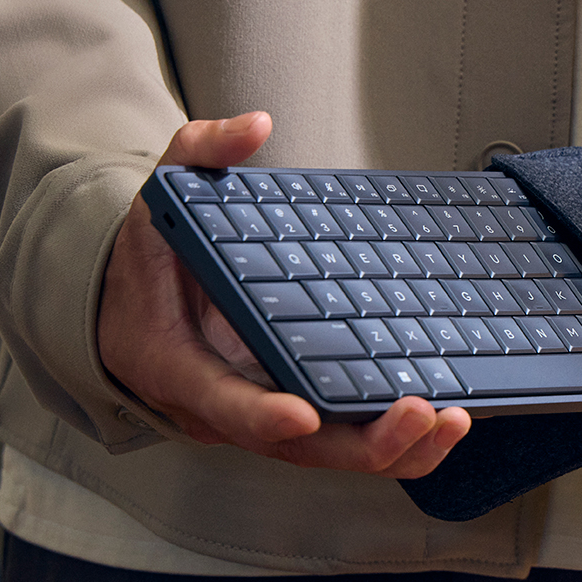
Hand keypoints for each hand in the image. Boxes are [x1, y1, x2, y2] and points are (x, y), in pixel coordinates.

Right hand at [98, 112, 471, 475]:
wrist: (129, 309)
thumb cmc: (149, 261)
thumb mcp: (160, 199)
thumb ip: (200, 155)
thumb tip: (253, 126)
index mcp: (176, 365)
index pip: (220, 401)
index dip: (259, 416)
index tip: (301, 416)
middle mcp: (223, 407)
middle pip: (295, 448)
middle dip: (361, 441)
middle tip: (420, 411)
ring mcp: (263, 416)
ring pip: (329, 455)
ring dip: (394, 449)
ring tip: (452, 421)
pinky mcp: (294, 412)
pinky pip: (344, 440)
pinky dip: (394, 441)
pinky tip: (445, 421)